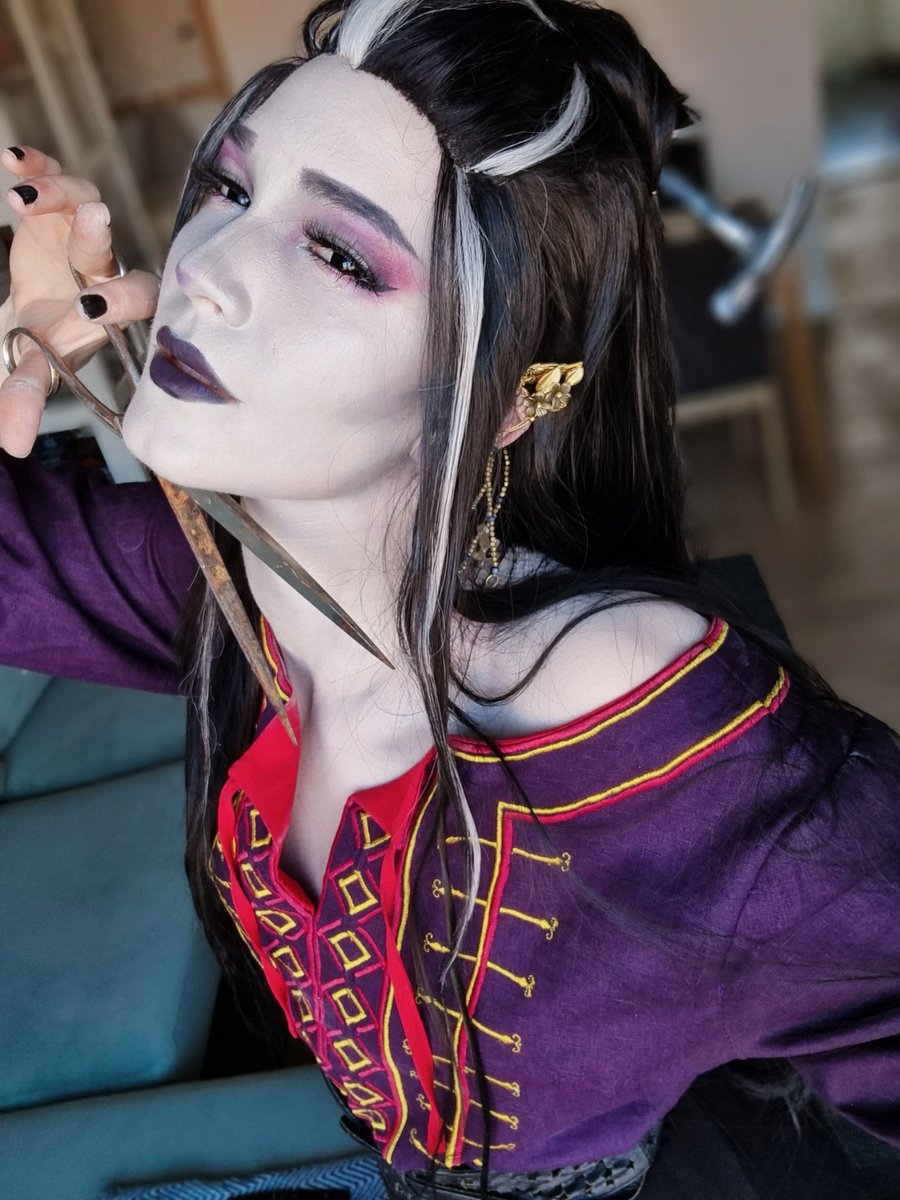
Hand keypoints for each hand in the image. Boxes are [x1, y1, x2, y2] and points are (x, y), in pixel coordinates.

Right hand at [0, 145, 160, 456]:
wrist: (42, 301)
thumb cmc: (51, 338)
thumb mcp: (36, 364)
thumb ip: (25, 397)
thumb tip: (10, 446)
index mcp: (116, 307)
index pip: (135, 299)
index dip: (118, 299)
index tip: (86, 307)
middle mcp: (108, 265)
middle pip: (111, 249)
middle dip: (97, 240)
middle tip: (90, 223)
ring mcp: (84, 229)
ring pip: (84, 202)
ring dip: (59, 195)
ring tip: (23, 197)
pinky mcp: (57, 204)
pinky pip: (53, 177)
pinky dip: (38, 166)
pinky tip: (13, 160)